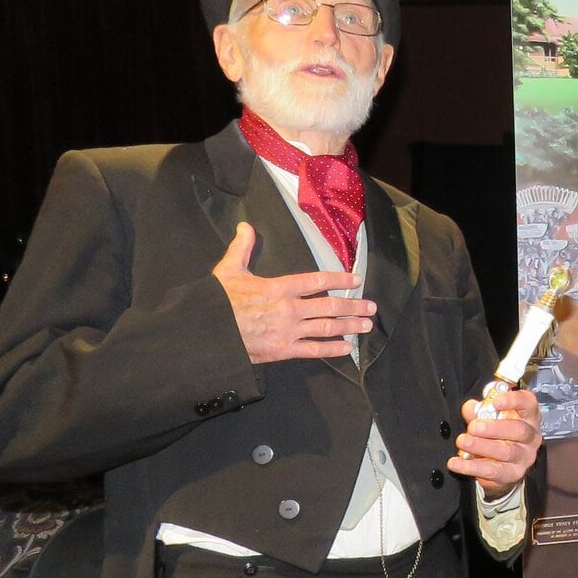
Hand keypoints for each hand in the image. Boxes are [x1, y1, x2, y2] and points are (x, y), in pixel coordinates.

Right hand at [213, 222, 374, 362]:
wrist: (206, 332)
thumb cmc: (218, 301)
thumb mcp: (229, 270)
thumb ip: (242, 248)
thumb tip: (245, 226)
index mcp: (279, 288)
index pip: (316, 281)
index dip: (339, 280)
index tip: (356, 280)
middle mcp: (290, 309)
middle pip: (329, 306)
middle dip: (353, 306)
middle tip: (371, 308)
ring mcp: (289, 331)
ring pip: (327, 328)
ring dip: (349, 326)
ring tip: (366, 325)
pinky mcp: (284, 350)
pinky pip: (313, 350)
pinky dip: (332, 350)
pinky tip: (347, 348)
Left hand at [450, 388, 542, 497]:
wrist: (502, 462)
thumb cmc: (498, 432)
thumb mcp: (489, 416)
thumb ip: (479, 409)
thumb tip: (470, 408)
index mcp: (528, 416)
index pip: (528, 403)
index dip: (514, 401)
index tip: (496, 402)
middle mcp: (531, 436)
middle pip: (519, 430)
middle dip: (494, 428)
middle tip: (473, 427)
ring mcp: (524, 457)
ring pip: (506, 452)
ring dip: (481, 446)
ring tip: (462, 442)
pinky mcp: (512, 474)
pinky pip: (492, 471)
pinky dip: (471, 467)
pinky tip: (457, 462)